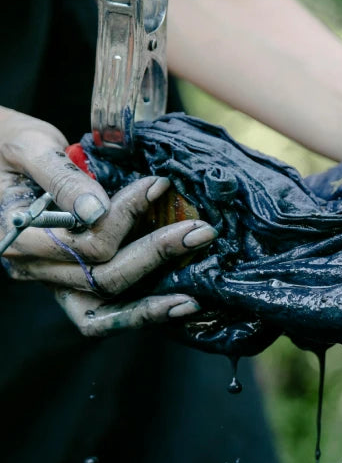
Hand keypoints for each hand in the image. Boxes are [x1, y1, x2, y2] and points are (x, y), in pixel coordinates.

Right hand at [0, 108, 215, 335]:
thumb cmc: (10, 145)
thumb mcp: (31, 145)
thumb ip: (62, 177)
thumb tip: (96, 210)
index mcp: (16, 234)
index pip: (85, 241)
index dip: (127, 216)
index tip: (159, 185)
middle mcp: (33, 267)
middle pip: (103, 276)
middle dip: (156, 254)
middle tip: (202, 231)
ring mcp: (51, 281)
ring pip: (106, 309)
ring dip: (154, 302)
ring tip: (194, 296)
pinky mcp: (70, 287)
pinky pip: (103, 317)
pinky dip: (140, 314)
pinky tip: (177, 306)